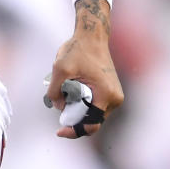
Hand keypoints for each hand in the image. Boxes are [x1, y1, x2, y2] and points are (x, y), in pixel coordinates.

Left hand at [45, 0, 122, 138]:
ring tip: (66, 99)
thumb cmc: (78, 50)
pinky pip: (97, 107)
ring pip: (94, 115)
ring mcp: (115, 96)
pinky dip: (85, 106)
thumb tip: (59, 108)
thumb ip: (54, 91)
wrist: (92, 36)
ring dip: (80, 113)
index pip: (91, 125)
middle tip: (60, 112)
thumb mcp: (60, 69)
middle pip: (93, 122)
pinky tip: (74, 97)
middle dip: (75, 121)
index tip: (59, 131)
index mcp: (106, 95)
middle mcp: (115, 99)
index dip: (74, 131)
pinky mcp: (112, 92)